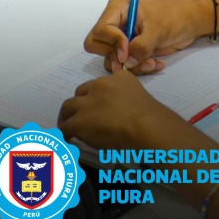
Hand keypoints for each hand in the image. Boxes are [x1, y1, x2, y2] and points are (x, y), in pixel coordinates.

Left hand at [58, 67, 179, 149]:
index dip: (96, 97)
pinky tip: (67, 140)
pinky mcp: (80, 120)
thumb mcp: (141, 100)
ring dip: (68, 116)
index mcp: (118, 78)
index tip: (98, 108)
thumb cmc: (152, 120)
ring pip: (68, 106)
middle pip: (81, 92)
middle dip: (80, 104)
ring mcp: (88, 103)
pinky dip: (65, 133)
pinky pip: (66, 126)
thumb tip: (123, 116)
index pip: (100, 85)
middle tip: (81, 116)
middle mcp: (100, 85)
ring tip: (68, 126)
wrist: (147, 127)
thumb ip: (129, 101)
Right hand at [84, 0, 210, 72]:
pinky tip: (157, 63)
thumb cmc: (174, 16)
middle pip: (97, 46)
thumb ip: (140, 46)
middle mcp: (115, 23)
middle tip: (134, 61)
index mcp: (118, 9)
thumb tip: (126, 62)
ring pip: (112, 59)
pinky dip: (139, 67)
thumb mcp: (158, 29)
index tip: (126, 52)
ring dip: (131, 65)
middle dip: (116, 57)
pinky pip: (125, 64)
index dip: (111, 43)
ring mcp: (122, 37)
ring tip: (152, 63)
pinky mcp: (130, 50)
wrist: (191, 22)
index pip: (100, 30)